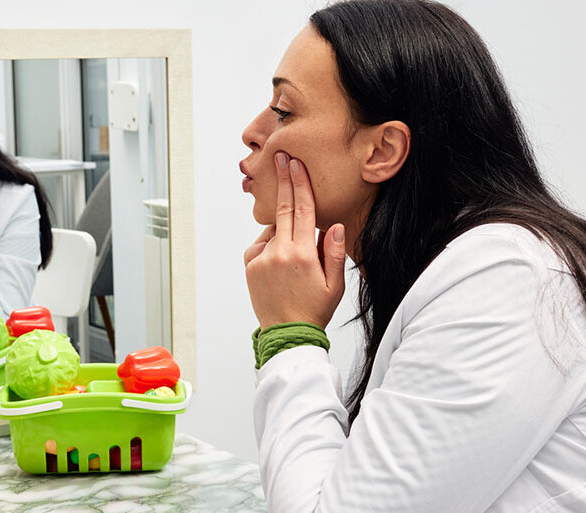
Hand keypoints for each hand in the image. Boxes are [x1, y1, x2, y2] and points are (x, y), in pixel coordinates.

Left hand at [243, 152, 347, 328]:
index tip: (294, 164)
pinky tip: (282, 264)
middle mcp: (278, 252)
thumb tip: (333, 225)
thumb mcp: (335, 284)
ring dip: (283, 230)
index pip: (302, 209)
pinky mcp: (250, 266)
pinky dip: (270, 245)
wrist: (288, 334)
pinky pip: (261, 246)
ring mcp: (261, 258)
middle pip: (282, 208)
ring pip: (273, 231)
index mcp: (302, 254)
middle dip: (283, 182)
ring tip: (295, 259)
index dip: (299, 184)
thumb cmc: (315, 309)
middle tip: (280, 159)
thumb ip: (334, 252)